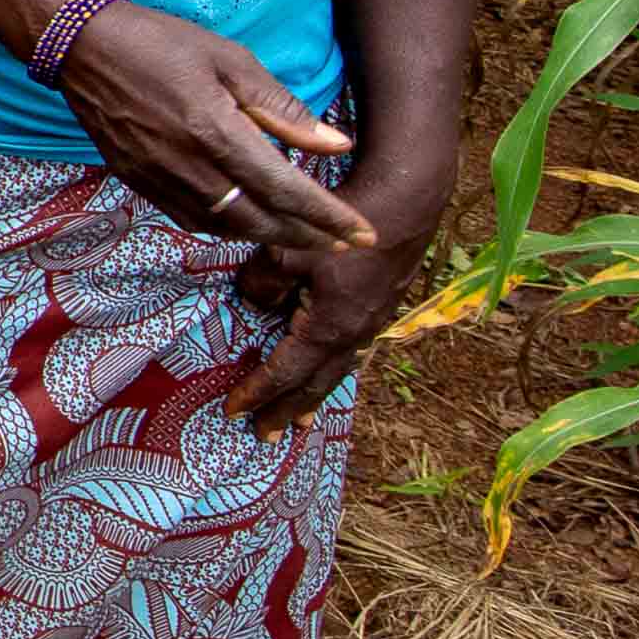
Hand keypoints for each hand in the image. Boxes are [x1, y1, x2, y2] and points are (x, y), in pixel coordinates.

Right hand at [43, 2, 376, 261]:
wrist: (81, 47)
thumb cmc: (161, 42)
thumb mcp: (231, 61)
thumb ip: (283, 109)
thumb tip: (337, 144)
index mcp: (217, 132)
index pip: (286, 190)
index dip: (329, 217)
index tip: (363, 232)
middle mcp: (189, 166)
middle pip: (261, 221)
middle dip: (308, 237)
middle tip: (344, 244)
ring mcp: (160, 180)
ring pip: (227, 229)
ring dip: (270, 238)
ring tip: (304, 237)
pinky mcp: (139, 183)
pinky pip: (193, 220)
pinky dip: (229, 229)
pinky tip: (248, 222)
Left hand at [220, 195, 428, 428]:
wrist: (407, 201)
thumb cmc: (343, 226)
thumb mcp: (287, 252)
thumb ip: (261, 285)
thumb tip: (252, 305)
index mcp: (330, 328)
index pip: (285, 372)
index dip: (258, 393)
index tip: (232, 411)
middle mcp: (355, 335)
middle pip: (315, 384)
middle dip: (288, 411)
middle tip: (265, 437)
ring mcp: (374, 322)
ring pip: (338, 371)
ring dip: (313, 396)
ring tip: (299, 419)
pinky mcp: (383, 306)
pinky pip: (352, 351)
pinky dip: (333, 370)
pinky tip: (329, 368)